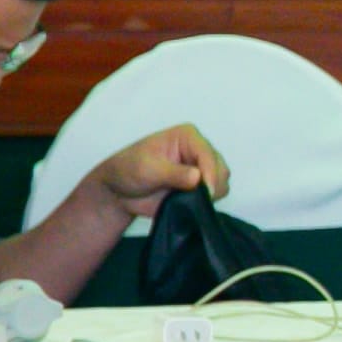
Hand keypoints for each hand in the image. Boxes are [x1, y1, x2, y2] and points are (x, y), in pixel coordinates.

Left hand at [91, 123, 227, 212]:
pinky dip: (206, 203)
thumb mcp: (148, 169)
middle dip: (211, 185)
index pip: (208, 154)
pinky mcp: (199, 188)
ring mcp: (201, 170)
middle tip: (194, 198)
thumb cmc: (129, 170)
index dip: (210, 174)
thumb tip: (198, 177)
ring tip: (186, 200)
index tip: (206, 193)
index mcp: (188, 137)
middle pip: (220, 169)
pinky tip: (188, 204)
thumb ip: (173, 173)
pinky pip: (215, 197)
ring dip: (209, 195)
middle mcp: (199, 151)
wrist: (118, 192)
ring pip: (222, 183)